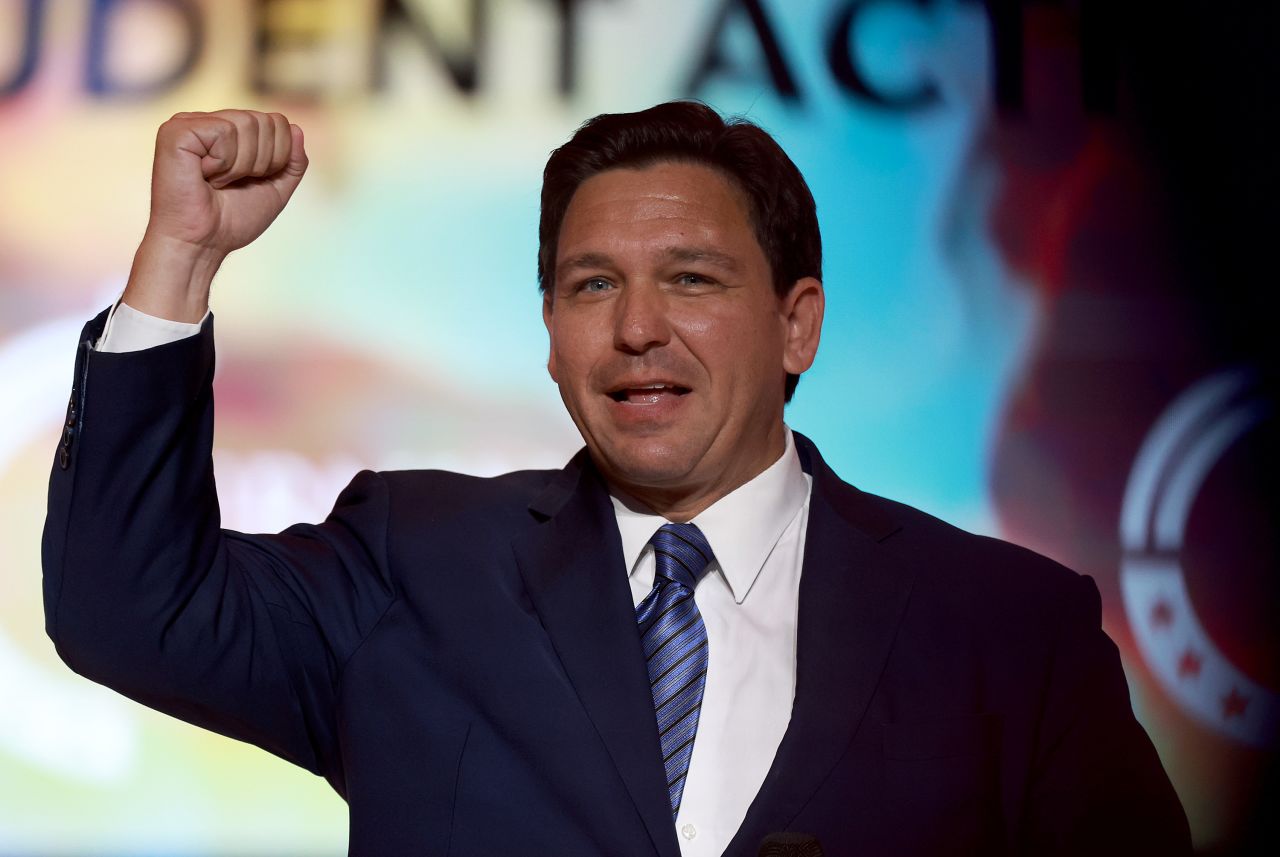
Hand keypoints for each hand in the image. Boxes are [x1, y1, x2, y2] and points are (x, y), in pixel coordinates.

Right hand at [122, 110, 307, 321]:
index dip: (277, 157)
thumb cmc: (231, 221)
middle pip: (265, 121)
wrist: (203, 244)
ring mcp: (189, 122)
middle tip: (232, 184)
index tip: (251, 180)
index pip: (277, 122)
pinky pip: (224, 131)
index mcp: (229, 131)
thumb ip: (292, 161)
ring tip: (216, 181)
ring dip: (241, 166)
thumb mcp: (275, 189)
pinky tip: (203, 176)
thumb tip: (296, 128)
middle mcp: (208, 121)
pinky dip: (223, 162)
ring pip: (246, 124)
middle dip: (261, 162)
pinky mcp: (176, 130)